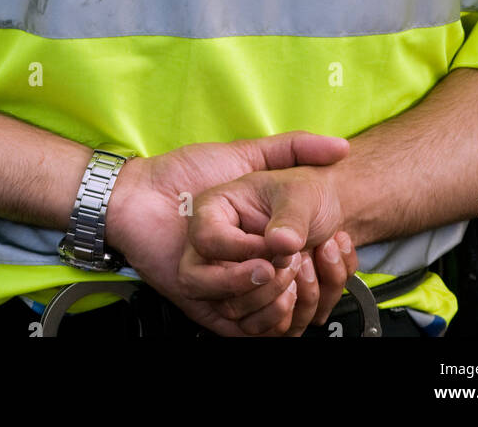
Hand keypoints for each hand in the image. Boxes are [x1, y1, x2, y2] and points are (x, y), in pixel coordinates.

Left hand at [106, 130, 349, 336]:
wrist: (137, 195)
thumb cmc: (188, 171)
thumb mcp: (249, 154)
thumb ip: (294, 148)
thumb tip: (340, 148)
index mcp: (260, 237)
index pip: (305, 260)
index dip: (320, 256)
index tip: (319, 241)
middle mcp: (248, 265)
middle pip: (297, 294)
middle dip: (307, 279)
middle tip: (304, 258)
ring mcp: (229, 289)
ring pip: (274, 314)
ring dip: (283, 295)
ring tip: (281, 267)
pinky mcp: (208, 308)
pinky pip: (243, 329)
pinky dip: (259, 315)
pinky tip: (260, 278)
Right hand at [181, 162, 356, 334]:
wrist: (326, 215)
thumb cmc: (304, 197)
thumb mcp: (300, 194)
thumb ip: (291, 216)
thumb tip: (282, 242)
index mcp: (214, 211)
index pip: (206, 239)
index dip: (241, 250)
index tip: (274, 250)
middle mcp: (212, 251)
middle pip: (199, 284)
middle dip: (251, 286)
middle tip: (286, 265)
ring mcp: (226, 281)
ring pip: (232, 314)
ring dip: (275, 302)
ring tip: (301, 268)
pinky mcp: (248, 307)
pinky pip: (259, 330)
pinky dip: (291, 316)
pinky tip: (308, 283)